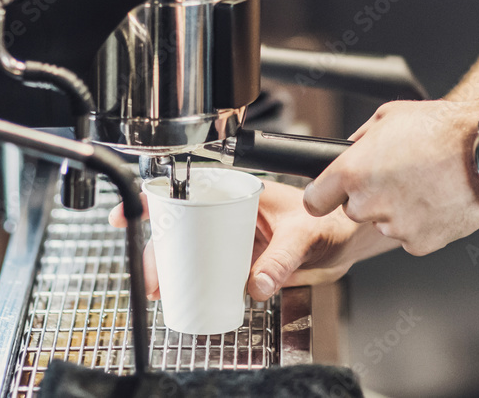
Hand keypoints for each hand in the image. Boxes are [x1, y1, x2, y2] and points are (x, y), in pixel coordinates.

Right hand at [108, 180, 394, 301]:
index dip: (155, 197)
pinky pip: (210, 267)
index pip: (189, 186)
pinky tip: (184, 292)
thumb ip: (281, 260)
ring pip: (192, 247)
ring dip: (172, 265)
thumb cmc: (331, 220)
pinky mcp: (241, 257)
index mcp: (241, 190)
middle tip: (149, 272)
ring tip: (161, 288)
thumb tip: (255, 285)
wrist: (348, 238)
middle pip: (182, 223)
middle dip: (158, 246)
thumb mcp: (305, 237)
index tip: (130, 211)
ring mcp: (234, 234)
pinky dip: (194, 279)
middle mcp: (232, 209)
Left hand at [303, 99, 478, 254]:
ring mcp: (394, 227)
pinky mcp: (420, 243)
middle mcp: (368, 203)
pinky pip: (410, 237)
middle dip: (368, 196)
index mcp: (352, 172)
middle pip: (353, 210)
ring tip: (423, 184)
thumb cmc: (440, 128)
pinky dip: (420, 224)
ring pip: (384, 223)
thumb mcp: (387, 117)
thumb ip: (359, 139)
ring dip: (396, 210)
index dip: (323, 195)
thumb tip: (347, 150)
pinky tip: (435, 200)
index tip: (330, 194)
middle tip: (396, 176)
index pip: (314, 201)